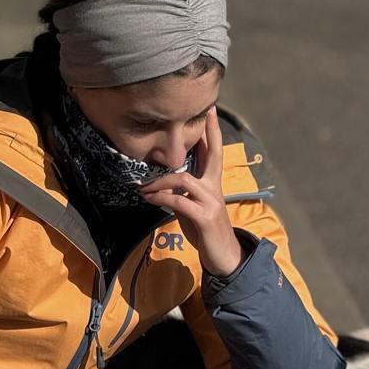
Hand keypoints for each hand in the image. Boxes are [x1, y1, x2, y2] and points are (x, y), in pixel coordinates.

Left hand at [137, 108, 243, 276]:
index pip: (214, 153)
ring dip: (160, 181)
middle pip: (214, 154)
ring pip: (184, 180)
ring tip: (143, 187)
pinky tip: (149, 199)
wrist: (225, 258)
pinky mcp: (205, 218)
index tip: (211, 110)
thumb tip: (166, 183)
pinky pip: (179, 202)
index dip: (212, 132)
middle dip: (208, 132)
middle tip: (202, 114)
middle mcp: (215, 189)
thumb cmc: (207, 233)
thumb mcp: (194, 208)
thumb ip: (184, 193)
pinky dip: (161, 198)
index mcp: (213, 185)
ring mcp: (211, 202)